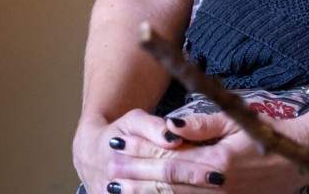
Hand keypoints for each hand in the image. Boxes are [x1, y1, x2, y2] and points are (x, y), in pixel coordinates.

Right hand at [74, 109, 225, 193]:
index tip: (217, 170)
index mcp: (121, 155)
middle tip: (219, 182)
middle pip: (163, 185)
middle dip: (192, 185)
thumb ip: (154, 126)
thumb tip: (173, 134)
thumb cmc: (119, 133)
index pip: (165, 162)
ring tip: (212, 192)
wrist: (90, 156)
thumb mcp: (133, 121)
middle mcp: (117, 180)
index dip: (192, 167)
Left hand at [77, 108, 308, 193]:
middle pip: (166, 184)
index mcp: (217, 161)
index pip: (168, 159)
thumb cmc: (270, 133)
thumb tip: (169, 125)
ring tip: (118, 190)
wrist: (305, 157)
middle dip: (134, 179)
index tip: (116, 146)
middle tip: (108, 172)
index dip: (139, 155)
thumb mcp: (237, 121)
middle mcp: (217, 186)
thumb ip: (202, 125)